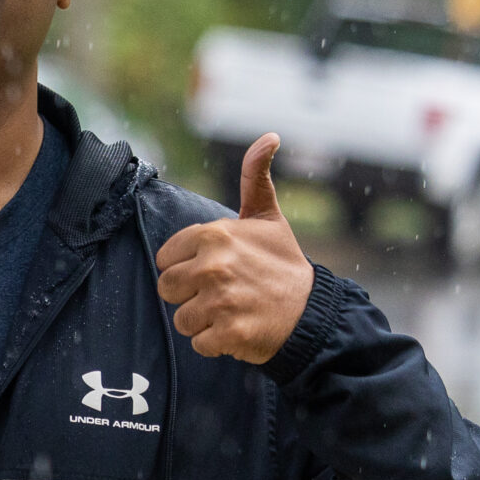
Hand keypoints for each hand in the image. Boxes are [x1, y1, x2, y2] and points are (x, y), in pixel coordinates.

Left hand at [154, 134, 315, 362]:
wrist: (313, 313)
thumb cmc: (283, 265)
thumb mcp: (267, 218)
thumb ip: (255, 177)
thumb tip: (269, 137)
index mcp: (214, 235)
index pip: (166, 259)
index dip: (186, 267)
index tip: (214, 270)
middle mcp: (213, 265)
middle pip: (167, 288)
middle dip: (190, 295)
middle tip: (223, 293)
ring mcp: (220, 301)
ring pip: (180, 318)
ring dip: (203, 321)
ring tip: (232, 311)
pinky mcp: (228, 333)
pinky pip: (198, 343)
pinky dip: (216, 343)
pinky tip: (238, 329)